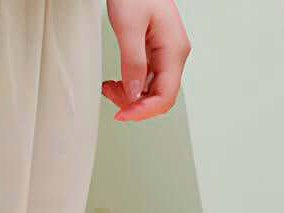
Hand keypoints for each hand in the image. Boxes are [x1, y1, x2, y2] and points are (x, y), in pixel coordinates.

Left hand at [102, 0, 190, 121]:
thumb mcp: (127, 25)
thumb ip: (133, 62)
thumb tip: (135, 94)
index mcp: (174, 50)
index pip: (165, 96)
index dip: (143, 111)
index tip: (121, 115)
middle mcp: (174, 55)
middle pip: (160, 96)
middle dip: (135, 104)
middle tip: (110, 97)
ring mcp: (166, 53)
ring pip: (152, 89)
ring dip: (130, 95)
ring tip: (109, 87)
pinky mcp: (156, 50)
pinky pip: (147, 77)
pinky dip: (131, 84)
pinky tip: (116, 81)